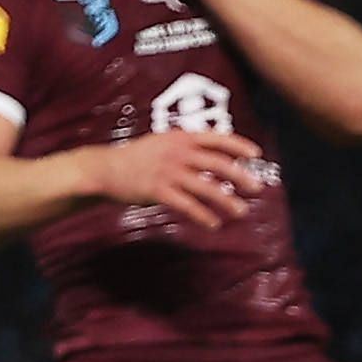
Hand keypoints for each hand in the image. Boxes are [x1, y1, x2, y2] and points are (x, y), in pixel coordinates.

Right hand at [85, 130, 257, 233]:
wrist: (104, 169)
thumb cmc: (134, 158)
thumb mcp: (161, 143)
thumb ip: (186, 147)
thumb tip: (214, 157)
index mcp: (181, 138)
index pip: (217, 138)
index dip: (239, 145)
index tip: (256, 154)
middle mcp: (177, 153)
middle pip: (218, 164)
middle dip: (241, 176)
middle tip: (257, 188)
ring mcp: (167, 172)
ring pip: (205, 187)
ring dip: (226, 200)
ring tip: (241, 211)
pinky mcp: (157, 190)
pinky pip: (186, 205)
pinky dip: (202, 215)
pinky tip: (213, 224)